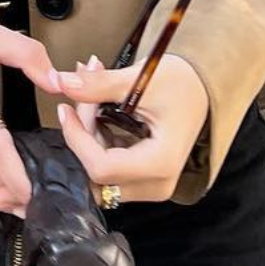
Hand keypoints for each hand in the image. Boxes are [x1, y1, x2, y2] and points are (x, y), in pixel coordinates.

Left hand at [54, 54, 209, 204]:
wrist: (202, 88)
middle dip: (82, 137)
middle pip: (97, 175)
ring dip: (88, 138)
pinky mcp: (144, 180)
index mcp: (161, 164)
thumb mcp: (140, 79)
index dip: (77, 139)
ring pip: (98, 175)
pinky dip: (98, 142)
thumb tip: (62, 83)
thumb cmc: (182, 83)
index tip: (66, 109)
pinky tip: (101, 114)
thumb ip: (97, 85)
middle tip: (81, 98)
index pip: (101, 167)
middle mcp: (157, 184)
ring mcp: (150, 186)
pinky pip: (108, 170)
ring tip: (93, 100)